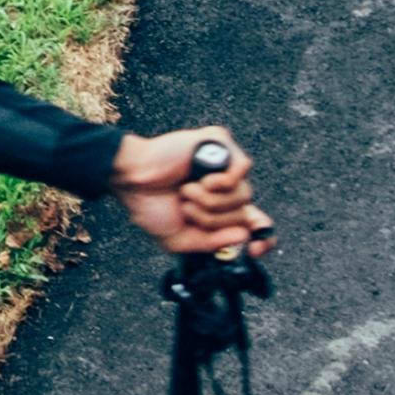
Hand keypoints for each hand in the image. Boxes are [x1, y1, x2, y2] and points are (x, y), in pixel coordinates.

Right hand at [108, 128, 269, 256]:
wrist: (132, 180)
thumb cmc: (151, 206)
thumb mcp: (181, 239)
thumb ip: (213, 243)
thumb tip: (244, 236)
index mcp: (219, 209)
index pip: (255, 224)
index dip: (263, 238)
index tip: (256, 251)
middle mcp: (226, 187)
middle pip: (244, 214)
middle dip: (214, 220)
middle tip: (186, 208)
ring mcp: (225, 164)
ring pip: (244, 194)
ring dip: (210, 202)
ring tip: (185, 192)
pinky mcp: (221, 143)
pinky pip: (242, 168)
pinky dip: (220, 182)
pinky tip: (201, 180)